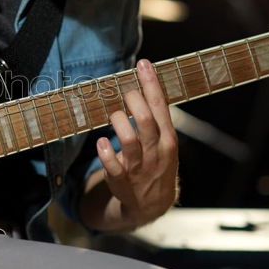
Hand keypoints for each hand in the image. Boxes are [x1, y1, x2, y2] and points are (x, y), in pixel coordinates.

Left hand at [96, 59, 178, 227]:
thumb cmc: (156, 163)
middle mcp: (155, 152)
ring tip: (114, 115)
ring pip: (129, 141)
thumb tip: (141, 85)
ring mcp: (139, 167)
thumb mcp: (164, 142)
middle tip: (125, 92)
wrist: (153, 203)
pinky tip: (101, 142)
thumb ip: (154, 117)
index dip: (151, 84)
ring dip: (118, 123)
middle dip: (134, 102)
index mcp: (168, 139)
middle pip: (146, 122)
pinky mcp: (121, 180)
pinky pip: (112, 164)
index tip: (143, 64)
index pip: (161, 107)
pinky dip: (105, 152)